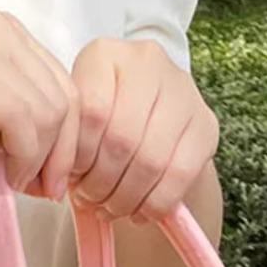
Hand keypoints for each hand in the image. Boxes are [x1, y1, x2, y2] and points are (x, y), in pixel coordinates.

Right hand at [0, 9, 79, 196]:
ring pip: (50, 112)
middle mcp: (1, 30)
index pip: (65, 86)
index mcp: (5, 31)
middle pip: (67, 100)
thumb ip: (3, 126)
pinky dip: (23, 157)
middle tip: (42, 191)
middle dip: (63, 155)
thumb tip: (42, 168)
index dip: (68, 139)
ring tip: (15, 185)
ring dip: (42, 160)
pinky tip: (3, 176)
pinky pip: (22, 121)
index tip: (49, 178)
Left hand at [69, 38, 218, 222]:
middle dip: (99, 183)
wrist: (148, 116)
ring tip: (107, 209)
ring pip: (150, 160)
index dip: (76, 156)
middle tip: (87, 201)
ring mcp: (184, 90)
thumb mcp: (74, 118)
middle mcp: (149, 62)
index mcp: (105, 54)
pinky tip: (138, 212)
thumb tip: (59, 183)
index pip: (90, 112)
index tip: (67, 178)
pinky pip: (180, 175)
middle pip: (121, 139)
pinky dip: (154, 203)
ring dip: (124, 197)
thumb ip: (66, 140)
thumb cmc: (97, 121)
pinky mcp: (207, 124)